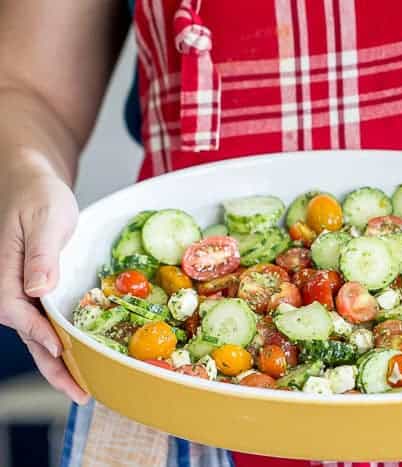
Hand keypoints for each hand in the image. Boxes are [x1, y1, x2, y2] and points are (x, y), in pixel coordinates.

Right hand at [0, 163, 88, 403]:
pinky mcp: (34, 290)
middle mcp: (8, 286)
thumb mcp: (45, 218)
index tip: (61, 350)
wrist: (33, 183)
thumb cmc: (38, 195)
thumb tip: (36, 289)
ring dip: (57, 361)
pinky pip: (44, 322)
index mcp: (3, 271)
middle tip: (79, 392)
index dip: (39, 333)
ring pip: (36, 333)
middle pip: (27, 334)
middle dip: (51, 365)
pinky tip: (77, 357)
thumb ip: (40, 253)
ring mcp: (20, 290)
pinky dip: (60, 342)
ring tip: (81, 387)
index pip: (17, 311)